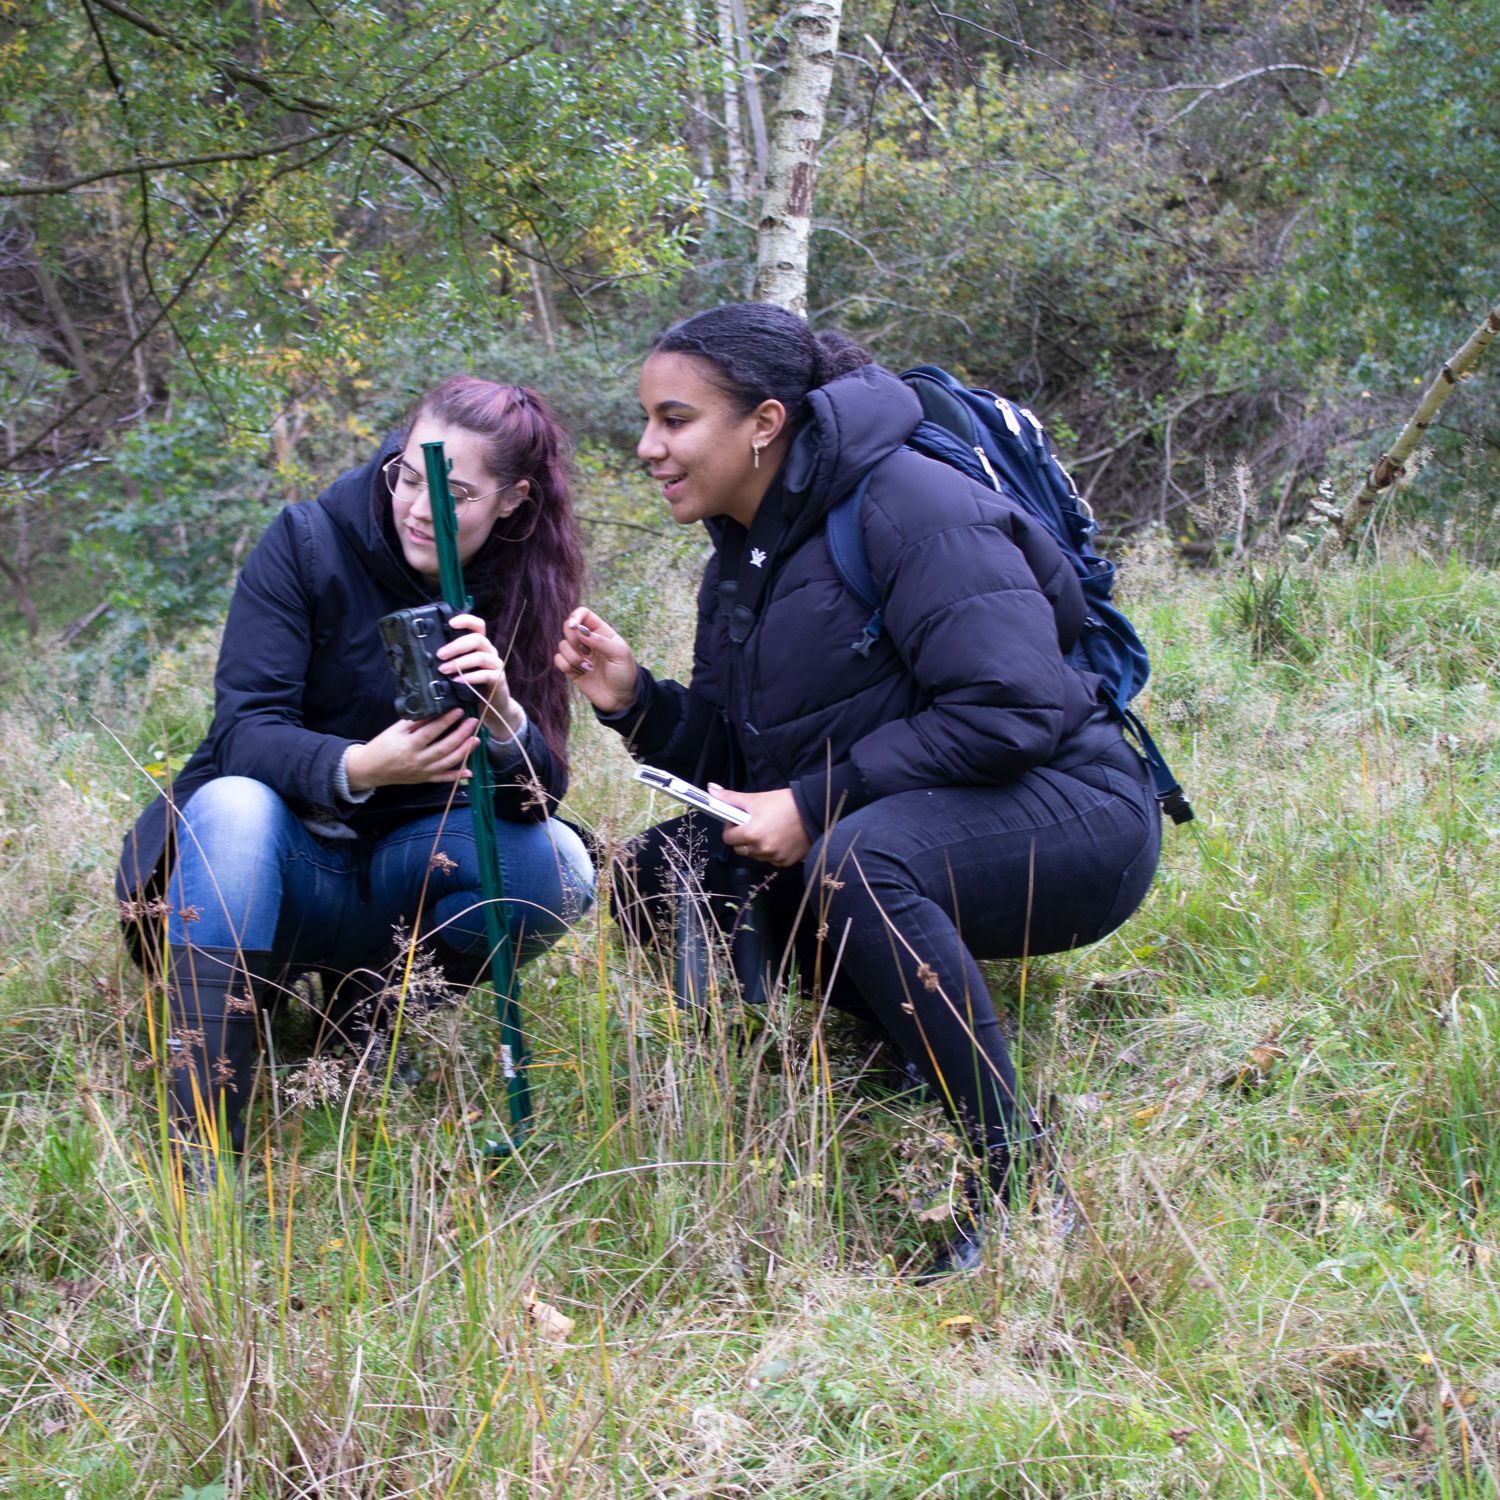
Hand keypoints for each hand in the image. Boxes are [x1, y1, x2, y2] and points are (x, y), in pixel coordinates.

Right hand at [345, 710, 479, 790]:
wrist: (370, 769)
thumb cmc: (382, 746)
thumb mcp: (394, 730)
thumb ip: (414, 722)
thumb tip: (434, 711)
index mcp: (408, 745)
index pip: (431, 732)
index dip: (446, 721)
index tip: (458, 710)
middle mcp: (417, 760)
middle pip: (444, 747)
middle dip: (461, 734)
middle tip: (473, 722)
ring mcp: (422, 771)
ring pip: (447, 762)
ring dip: (464, 752)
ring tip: (476, 740)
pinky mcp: (424, 779)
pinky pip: (442, 779)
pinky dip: (457, 776)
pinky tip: (470, 772)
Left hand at [438, 612, 522, 740]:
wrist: (494, 705)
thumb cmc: (473, 684)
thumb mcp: (462, 668)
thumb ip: (452, 659)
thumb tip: (427, 654)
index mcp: (481, 645)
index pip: (478, 625)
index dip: (466, 620)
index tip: (450, 623)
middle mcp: (490, 651)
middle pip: (477, 639)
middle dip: (456, 645)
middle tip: (440, 655)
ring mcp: (496, 665)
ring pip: (480, 656)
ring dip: (459, 662)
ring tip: (444, 669)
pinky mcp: (498, 679)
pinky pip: (485, 674)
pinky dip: (469, 677)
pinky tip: (457, 681)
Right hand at [554, 606, 639, 714]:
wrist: (621, 699)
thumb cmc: (625, 674)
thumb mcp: (620, 654)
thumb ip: (600, 640)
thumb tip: (579, 630)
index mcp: (601, 632)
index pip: (583, 613)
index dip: (575, 616)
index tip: (574, 627)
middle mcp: (588, 641)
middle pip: (568, 627)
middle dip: (573, 639)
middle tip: (587, 652)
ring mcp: (579, 654)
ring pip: (562, 645)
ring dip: (573, 657)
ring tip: (587, 667)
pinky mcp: (571, 669)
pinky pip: (558, 660)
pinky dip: (567, 666)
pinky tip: (581, 674)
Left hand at [710, 785, 811, 867]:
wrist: (814, 810)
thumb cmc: (784, 803)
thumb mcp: (755, 799)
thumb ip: (730, 798)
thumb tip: (711, 790)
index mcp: (751, 834)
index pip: (728, 838)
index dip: (731, 828)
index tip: (738, 820)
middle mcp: (761, 849)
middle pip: (740, 849)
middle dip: (743, 838)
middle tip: (754, 824)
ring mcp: (774, 857)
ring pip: (755, 855)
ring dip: (757, 846)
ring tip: (769, 830)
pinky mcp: (786, 862)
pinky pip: (771, 860)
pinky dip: (772, 852)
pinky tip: (779, 838)